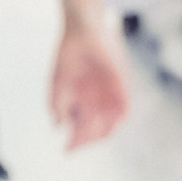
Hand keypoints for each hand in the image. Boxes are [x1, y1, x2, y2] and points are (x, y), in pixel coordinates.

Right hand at [48, 16, 127, 149]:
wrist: (83, 30)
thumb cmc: (69, 55)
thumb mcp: (57, 83)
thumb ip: (57, 106)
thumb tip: (58, 127)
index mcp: (84, 102)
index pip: (84, 129)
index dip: (76, 142)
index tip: (66, 150)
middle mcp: (99, 101)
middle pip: (97, 130)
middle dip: (85, 140)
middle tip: (74, 145)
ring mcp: (111, 93)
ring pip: (111, 122)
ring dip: (100, 132)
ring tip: (87, 135)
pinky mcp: (121, 82)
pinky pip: (124, 105)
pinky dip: (119, 116)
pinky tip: (109, 123)